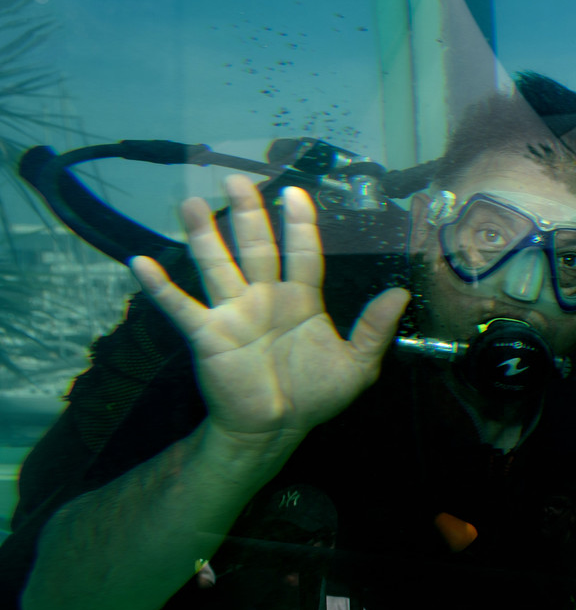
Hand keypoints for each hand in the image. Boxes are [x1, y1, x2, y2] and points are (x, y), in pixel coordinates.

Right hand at [130, 175, 409, 450]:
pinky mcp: (209, 335)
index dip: (300, 224)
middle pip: (256, 247)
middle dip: (246, 213)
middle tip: (236, 180)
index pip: (303, 253)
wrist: (276, 429)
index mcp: (300, 300)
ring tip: (190, 203)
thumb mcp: (357, 364)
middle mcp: (265, 298)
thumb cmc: (314, 395)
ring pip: (217, 266)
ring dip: (202, 237)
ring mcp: (234, 313)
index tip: (296, 193)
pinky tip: (141, 262)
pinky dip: (161, 287)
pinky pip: (181, 308)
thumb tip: (400, 293)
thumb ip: (375, 328)